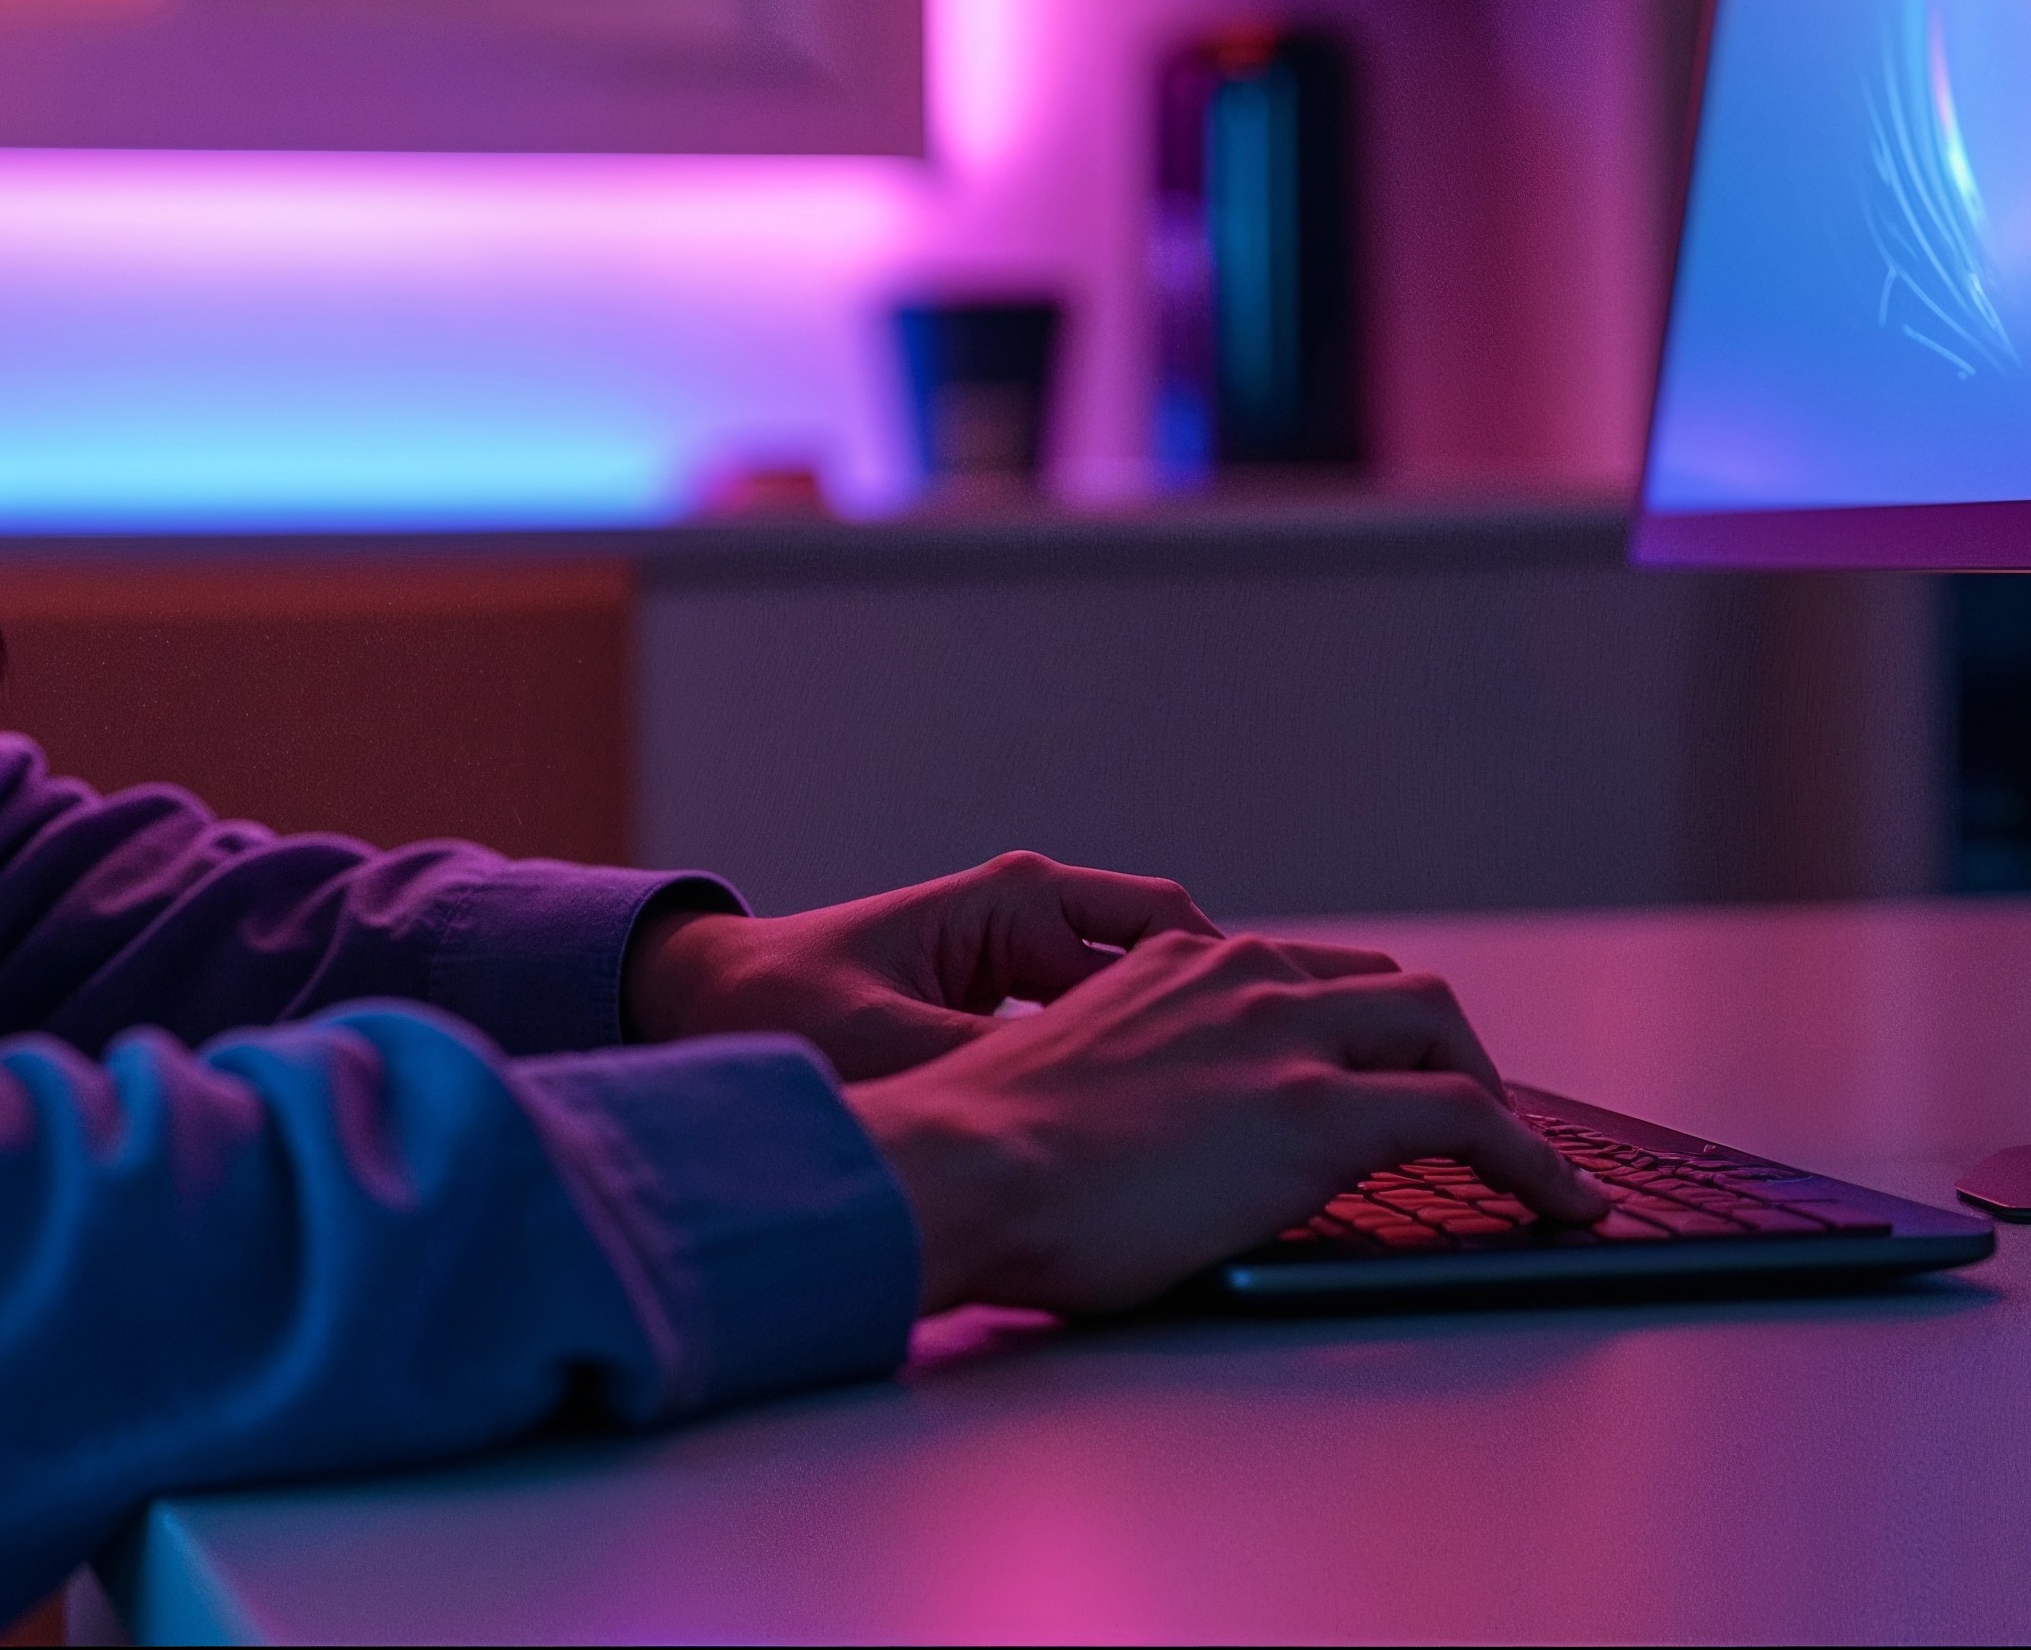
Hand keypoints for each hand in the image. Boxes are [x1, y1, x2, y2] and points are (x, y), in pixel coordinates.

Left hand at [618, 852, 1230, 1079]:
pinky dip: (1140, 1067)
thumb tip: (1089, 1100)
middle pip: (1175, 954)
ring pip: (1142, 998)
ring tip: (1268, 1096)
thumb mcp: (894, 1042)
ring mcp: (1016, 964)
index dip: (1237, 979)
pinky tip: (1172, 1128)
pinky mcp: (998, 1011)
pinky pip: (1098, 1033)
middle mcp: (1026, 918)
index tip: (1290, 1032)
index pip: (1163, 927)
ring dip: (1197, 1041)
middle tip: (1324, 1055)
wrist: (706, 1005)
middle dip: (1245, 1002)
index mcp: (1013, 902)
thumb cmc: (786, 1010)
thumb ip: (990, 1063)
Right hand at [838, 928, 1608, 1316]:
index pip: (1305, 976)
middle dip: (1441, 1049)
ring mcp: (1284, 1038)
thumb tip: (1150, 1138)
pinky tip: (1560, 1201)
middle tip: (1462, 1111)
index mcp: (1175, 966)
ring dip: (1485, 1092)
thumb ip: (1132, 1078)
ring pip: (1437, 1032)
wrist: (960, 1167)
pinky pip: (1466, 1119)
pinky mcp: (1318, 1112)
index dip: (1363, 1029)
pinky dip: (1530, 1159)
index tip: (1382, 1070)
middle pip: (1391, 990)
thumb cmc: (984, 1157)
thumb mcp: (1071, 1080)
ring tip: (1519, 1158)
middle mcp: (1241, 978)